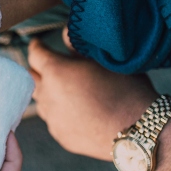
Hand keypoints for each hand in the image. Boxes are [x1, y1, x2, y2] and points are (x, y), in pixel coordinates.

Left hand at [28, 31, 170, 170]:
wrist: (138, 131)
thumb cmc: (126, 90)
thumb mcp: (106, 60)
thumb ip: (79, 46)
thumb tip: (66, 34)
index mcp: (56, 72)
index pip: (35, 54)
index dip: (37, 47)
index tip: (39, 44)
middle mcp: (48, 95)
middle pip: (33, 78)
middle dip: (39, 70)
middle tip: (50, 65)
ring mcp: (52, 118)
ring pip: (41, 100)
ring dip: (48, 92)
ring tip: (64, 89)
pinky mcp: (61, 136)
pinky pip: (54, 119)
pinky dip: (60, 112)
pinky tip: (75, 110)